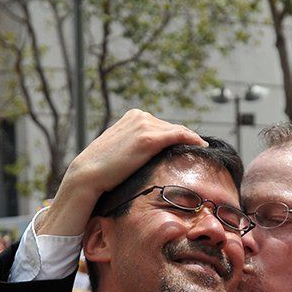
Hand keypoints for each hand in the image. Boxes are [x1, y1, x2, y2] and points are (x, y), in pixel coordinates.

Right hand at [38, 110, 205, 236]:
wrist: (89, 174)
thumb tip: (152, 157)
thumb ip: (137, 145)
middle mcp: (140, 116)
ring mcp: (144, 125)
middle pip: (172, 127)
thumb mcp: (122, 150)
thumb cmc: (104, 170)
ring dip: (191, 140)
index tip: (189, 147)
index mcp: (133, 117)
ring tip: (202, 151)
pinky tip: (202, 146)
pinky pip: (179, 135)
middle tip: (200, 150)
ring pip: (178, 131)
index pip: (163, 126)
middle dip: (186, 139)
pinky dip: (192, 139)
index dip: (178, 137)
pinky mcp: (149, 139)